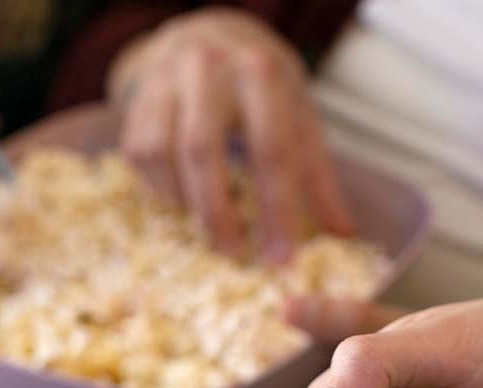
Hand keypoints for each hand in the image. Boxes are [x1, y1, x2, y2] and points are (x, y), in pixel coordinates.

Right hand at [109, 8, 353, 261]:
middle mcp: (208, 68)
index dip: (277, 210)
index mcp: (261, 73)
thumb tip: (343, 235)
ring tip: (212, 228)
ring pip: (162, 153)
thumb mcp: (299, 117)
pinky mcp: (139, 96)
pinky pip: (140, 152)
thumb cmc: (264, 86)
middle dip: (218, 214)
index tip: (281, 258)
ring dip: (185, 202)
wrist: (213, 33)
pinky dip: (161, 187)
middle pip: (202, 152)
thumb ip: (318, 177)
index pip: (270, 150)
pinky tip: (185, 200)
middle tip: (235, 255)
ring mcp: (166, 79)